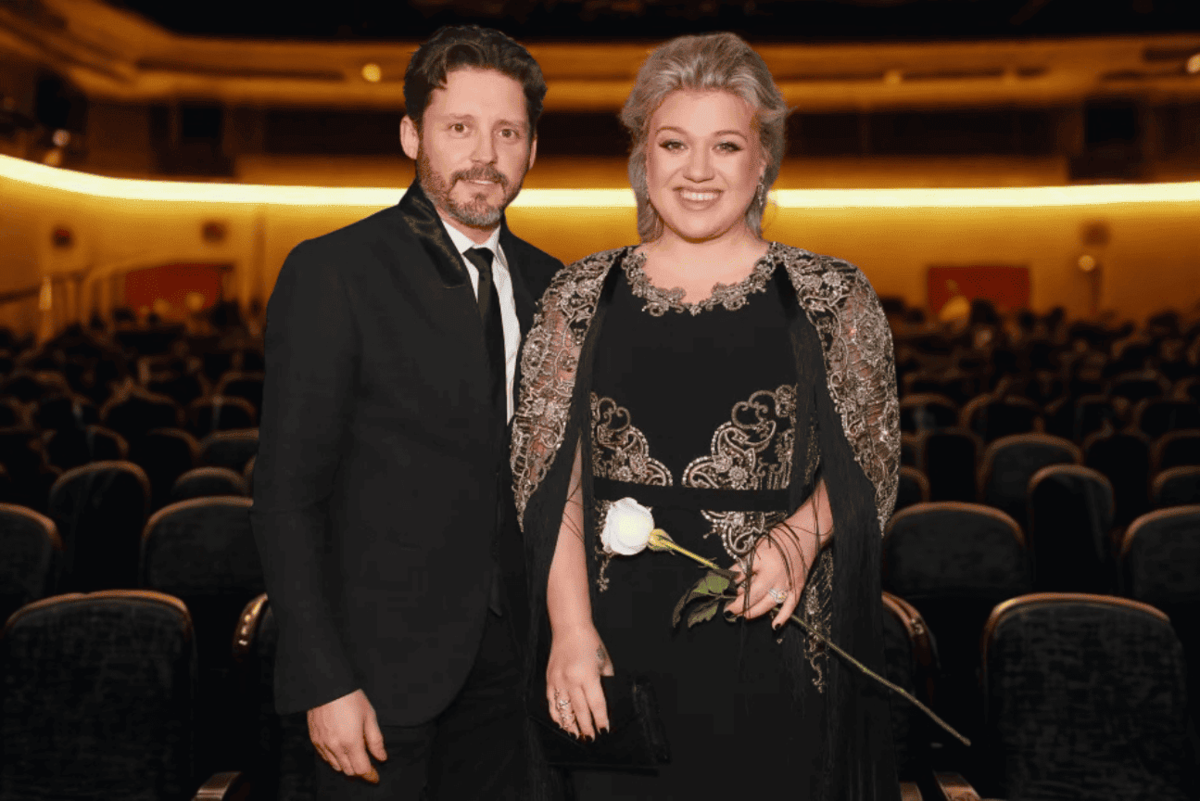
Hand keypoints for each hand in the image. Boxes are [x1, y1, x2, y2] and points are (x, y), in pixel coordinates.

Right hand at [308, 689, 386, 782]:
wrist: (326, 686)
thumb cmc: (350, 698)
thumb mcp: (369, 716)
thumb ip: (375, 740)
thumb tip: (381, 757)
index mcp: (351, 742)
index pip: (361, 769)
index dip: (371, 774)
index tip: (376, 775)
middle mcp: (335, 747)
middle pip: (349, 771)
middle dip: (360, 770)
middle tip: (367, 762)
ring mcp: (323, 745)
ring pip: (337, 766)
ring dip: (347, 765)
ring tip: (355, 754)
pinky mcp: (314, 740)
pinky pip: (325, 758)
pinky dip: (335, 759)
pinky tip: (342, 749)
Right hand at [545, 625, 613, 739]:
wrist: (569, 629)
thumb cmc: (590, 643)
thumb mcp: (604, 662)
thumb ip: (606, 682)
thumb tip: (607, 700)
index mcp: (587, 675)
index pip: (596, 704)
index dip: (600, 719)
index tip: (604, 730)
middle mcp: (571, 680)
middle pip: (580, 710)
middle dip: (586, 727)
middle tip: (591, 739)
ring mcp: (558, 680)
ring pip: (563, 710)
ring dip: (570, 725)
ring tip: (577, 735)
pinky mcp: (550, 679)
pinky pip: (552, 702)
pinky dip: (556, 714)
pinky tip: (562, 723)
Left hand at [726, 526, 810, 628]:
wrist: (806, 535)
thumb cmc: (779, 539)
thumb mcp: (757, 546)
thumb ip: (746, 563)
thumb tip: (733, 580)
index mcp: (761, 559)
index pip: (739, 574)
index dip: (728, 584)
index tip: (720, 591)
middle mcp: (773, 573)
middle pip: (753, 594)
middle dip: (738, 604)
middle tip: (728, 611)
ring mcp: (786, 582)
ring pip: (768, 603)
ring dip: (754, 612)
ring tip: (742, 616)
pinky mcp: (797, 587)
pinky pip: (790, 606)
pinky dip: (783, 617)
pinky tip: (774, 626)